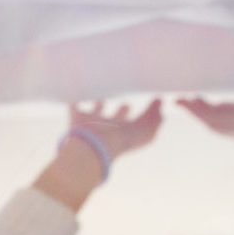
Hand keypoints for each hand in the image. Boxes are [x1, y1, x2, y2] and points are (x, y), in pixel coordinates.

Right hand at [32, 100, 161, 212]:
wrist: (94, 145)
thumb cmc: (121, 140)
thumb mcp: (146, 131)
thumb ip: (155, 118)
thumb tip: (160, 103)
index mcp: (124, 131)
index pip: (136, 123)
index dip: (145, 115)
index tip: (153, 101)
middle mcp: (108, 127)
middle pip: (116, 119)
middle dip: (122, 111)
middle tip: (127, 103)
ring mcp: (91, 122)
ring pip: (95, 112)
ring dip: (98, 104)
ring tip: (103, 93)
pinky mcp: (75, 117)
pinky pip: (74, 105)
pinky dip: (73, 98)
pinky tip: (75, 89)